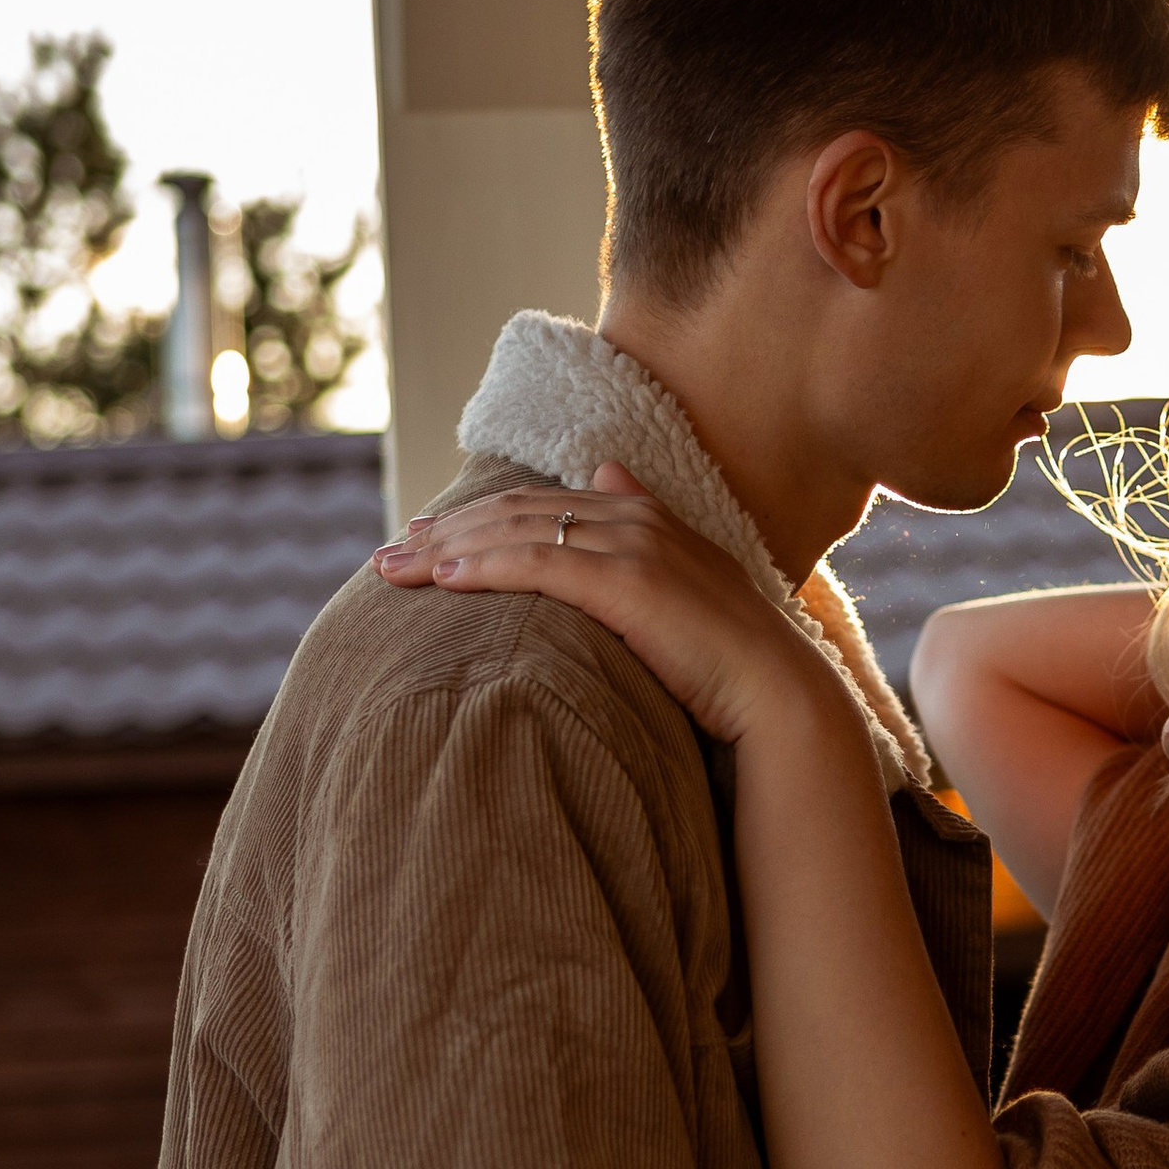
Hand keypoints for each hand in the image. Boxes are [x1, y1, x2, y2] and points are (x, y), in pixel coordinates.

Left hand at [375, 462, 810, 747]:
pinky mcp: (628, 583)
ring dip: (448, 548)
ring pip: (518, 531)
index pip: (542, 504)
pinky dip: (485, 567)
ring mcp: (633, 546)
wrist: (779, 694)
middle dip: (446, 531)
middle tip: (390, 552)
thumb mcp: (683, 587)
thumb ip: (642, 535)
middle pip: (518, 511)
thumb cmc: (727, 662)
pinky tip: (443, 580)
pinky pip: (538, 565)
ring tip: (393, 568)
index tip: (427, 538)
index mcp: (647, 518)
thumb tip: (608, 474)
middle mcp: (636, 518)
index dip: (478, 518)